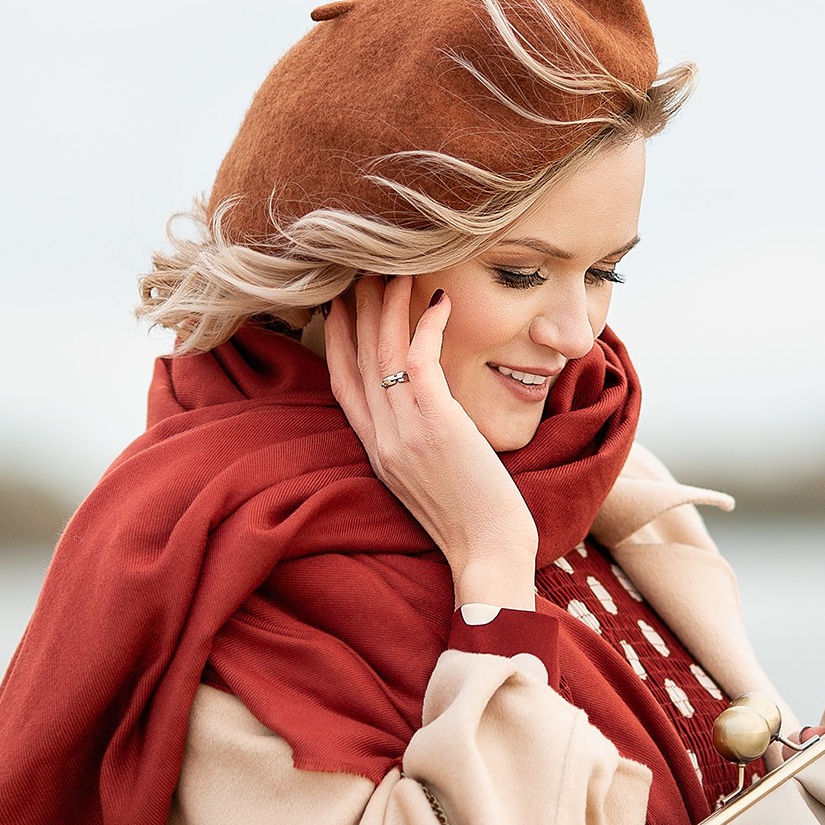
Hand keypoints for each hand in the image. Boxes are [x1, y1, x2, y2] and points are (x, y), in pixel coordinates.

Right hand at [322, 275, 538, 609]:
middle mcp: (382, 439)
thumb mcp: (431, 479)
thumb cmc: (473, 522)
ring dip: (387, 306)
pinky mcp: (435, 425)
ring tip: (393, 269)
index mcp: (377, 453)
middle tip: (359, 269)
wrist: (487, 554)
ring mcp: (404, 431)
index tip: (337, 306)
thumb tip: (435, 416)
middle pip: (357, 360)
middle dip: (356, 310)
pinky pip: (421, 359)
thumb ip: (420, 445)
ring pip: (383, 352)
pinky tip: (438, 298)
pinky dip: (427, 325)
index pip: (344, 386)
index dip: (337, 341)